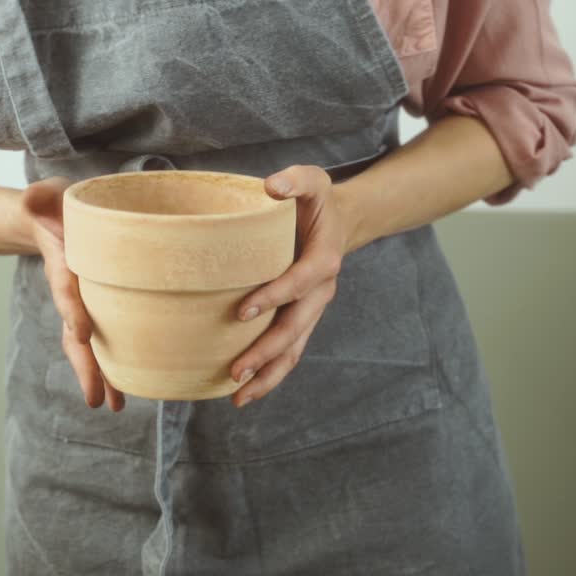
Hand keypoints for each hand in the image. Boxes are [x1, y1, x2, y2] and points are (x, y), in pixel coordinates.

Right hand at [22, 178, 124, 411]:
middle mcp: (71, 289)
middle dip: (86, 365)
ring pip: (87, 343)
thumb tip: (28, 200)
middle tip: (96, 399)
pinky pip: (103, 337)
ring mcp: (82, 301)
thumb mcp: (47, 194)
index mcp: (63, 261)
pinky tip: (124, 390)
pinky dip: (112, 364)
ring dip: (99, 374)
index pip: (66, 287)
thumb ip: (39, 197)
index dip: (72, 308)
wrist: (51, 218)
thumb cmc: (54, 205)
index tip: (81, 332)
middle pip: (75, 331)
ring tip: (115, 405)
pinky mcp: (97, 306)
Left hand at [229, 166, 356, 407]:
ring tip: (238, 395)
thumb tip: (271, 186)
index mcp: (324, 260)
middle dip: (266, 352)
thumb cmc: (317, 201)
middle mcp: (321, 291)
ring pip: (294, 350)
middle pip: (296, 329)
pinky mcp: (301, 319)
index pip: (299, 283)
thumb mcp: (311, 180)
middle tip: (236, 369)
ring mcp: (312, 310)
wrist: (339, 221)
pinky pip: (289, 351)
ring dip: (268, 374)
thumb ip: (294, 180)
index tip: (242, 312)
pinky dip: (270, 373)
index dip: (273, 298)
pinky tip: (245, 390)